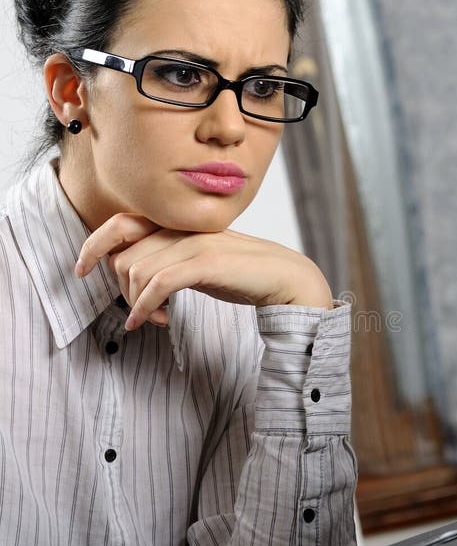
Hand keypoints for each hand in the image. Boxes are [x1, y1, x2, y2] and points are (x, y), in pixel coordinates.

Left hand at [75, 213, 332, 329]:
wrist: (287, 278)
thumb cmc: (242, 274)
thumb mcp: (198, 262)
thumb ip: (169, 260)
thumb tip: (135, 276)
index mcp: (178, 224)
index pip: (120, 222)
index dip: (94, 244)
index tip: (80, 269)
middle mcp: (182, 228)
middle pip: (123, 254)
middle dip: (120, 289)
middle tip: (139, 310)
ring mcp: (194, 243)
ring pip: (136, 270)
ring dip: (137, 303)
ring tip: (155, 319)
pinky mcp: (207, 263)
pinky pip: (158, 284)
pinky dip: (145, 307)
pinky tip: (149, 323)